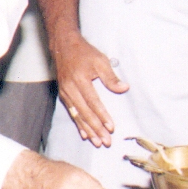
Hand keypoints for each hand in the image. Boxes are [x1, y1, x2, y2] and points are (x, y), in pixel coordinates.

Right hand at [52, 32, 128, 147]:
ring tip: (97, 142)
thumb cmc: (84, 52)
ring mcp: (65, 93)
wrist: (64, 47)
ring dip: (88, 130)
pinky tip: (84, 134)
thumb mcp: (100, 60)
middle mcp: (70, 88)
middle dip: (96, 129)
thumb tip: (124, 88)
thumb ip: (111, 76)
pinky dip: (78, 124)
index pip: (93, 102)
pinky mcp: (63, 95)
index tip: (111, 127)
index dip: (102, 116)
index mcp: (80, 80)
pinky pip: (71, 113)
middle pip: (84, 113)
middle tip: (105, 141)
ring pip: (77, 116)